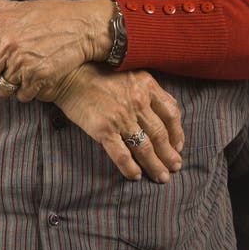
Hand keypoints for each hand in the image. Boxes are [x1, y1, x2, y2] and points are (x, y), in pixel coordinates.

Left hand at [0, 0, 113, 99]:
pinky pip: (21, 95)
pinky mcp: (38, 77)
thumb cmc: (53, 15)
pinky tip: (32, 81)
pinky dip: (25, 92)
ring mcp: (23, 63)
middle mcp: (8, 45)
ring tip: (16, 79)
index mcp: (0, 26)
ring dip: (6, 89)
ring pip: (1, 90)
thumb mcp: (20, 5)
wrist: (83, 26)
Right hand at [50, 65, 184, 182]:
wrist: (70, 75)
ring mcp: (121, 117)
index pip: (171, 114)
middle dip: (169, 155)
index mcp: (147, 86)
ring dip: (155, 165)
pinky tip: (135, 176)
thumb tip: (171, 107)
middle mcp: (137, 101)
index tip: (178, 146)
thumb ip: (151, 90)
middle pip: (160, 135)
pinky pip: (121, 154)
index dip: (177, 133)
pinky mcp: (104, 129)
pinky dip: (130, 168)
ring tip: (161, 177)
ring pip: (144, 148)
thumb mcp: (132, 73)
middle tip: (175, 167)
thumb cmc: (101, 73)